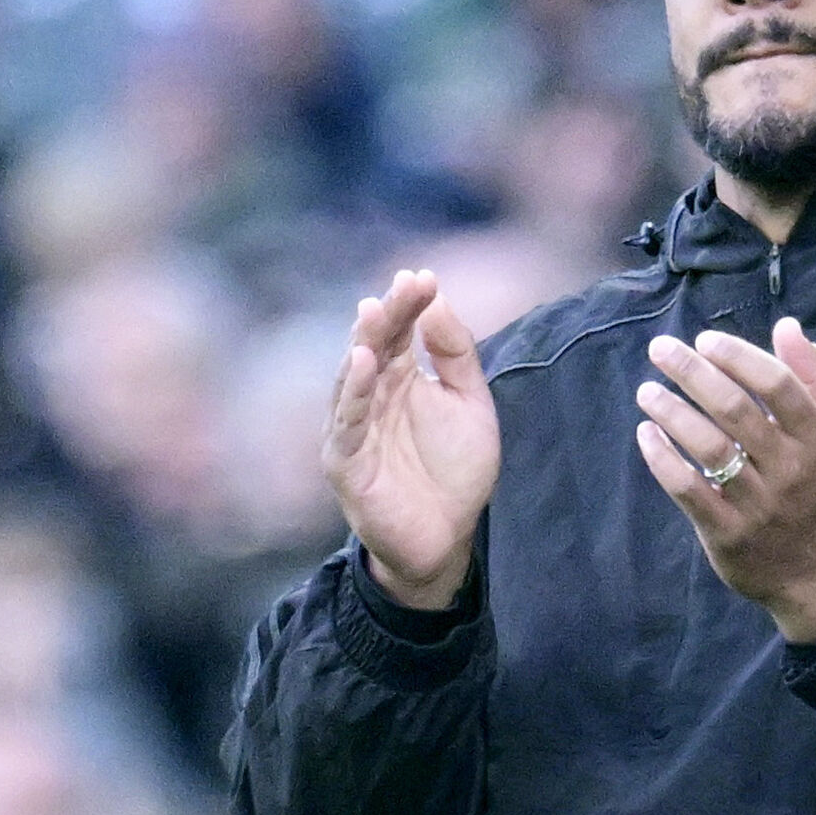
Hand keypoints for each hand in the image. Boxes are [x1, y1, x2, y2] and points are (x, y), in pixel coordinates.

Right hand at [323, 269, 498, 609]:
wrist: (448, 537)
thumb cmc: (455, 470)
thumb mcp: (470, 403)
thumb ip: (455, 354)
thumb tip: (440, 300)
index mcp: (399, 378)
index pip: (400, 331)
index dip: (409, 304)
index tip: (424, 277)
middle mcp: (371, 397)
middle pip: (375, 345)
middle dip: (389, 313)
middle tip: (405, 284)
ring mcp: (354, 428)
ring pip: (353, 377)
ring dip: (363, 343)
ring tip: (374, 310)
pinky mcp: (345, 462)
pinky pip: (346, 422)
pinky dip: (352, 392)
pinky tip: (363, 362)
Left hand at [635, 317, 815, 642]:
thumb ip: (814, 378)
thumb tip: (788, 326)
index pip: (778, 386)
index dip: (739, 357)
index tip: (706, 340)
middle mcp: (790, 469)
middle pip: (736, 410)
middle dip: (693, 373)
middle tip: (661, 349)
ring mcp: (758, 504)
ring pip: (709, 448)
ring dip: (672, 412)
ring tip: (647, 390)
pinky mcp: (728, 533)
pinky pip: (688, 489)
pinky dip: (663, 458)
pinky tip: (646, 432)